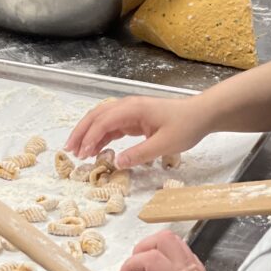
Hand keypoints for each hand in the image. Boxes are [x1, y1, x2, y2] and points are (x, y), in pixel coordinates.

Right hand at [65, 94, 208, 167]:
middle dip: (81, 132)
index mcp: (133, 109)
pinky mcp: (133, 119)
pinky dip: (100, 137)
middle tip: (69, 151)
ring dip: (88, 134)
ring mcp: (129, 112)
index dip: (91, 136)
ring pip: (100, 120)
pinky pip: (111, 126)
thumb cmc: (186, 126)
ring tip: (78, 152)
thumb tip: (116, 163)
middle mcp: (127, 107)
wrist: (201, 115)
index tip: (83, 153)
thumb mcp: (164, 144)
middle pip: (96, 116)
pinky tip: (95, 149)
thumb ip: (139, 154)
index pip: (104, 121)